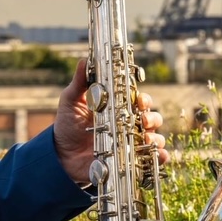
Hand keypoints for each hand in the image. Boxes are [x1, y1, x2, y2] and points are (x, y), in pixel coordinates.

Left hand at [53, 60, 168, 185]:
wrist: (61, 154)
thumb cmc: (67, 124)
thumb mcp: (71, 101)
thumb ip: (79, 82)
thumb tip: (84, 60)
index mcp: (117, 108)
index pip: (139, 100)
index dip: (144, 100)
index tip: (140, 101)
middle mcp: (127, 125)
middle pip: (151, 118)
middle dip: (152, 118)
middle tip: (143, 121)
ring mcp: (128, 143)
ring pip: (154, 138)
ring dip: (156, 138)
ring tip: (147, 140)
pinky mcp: (128, 160)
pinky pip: (150, 160)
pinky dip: (160, 157)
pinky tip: (159, 156)